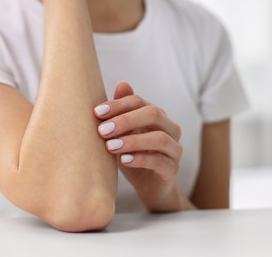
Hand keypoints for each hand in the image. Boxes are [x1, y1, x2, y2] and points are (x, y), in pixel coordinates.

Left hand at [94, 82, 183, 211]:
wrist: (150, 188)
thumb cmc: (134, 157)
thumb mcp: (125, 134)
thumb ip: (124, 112)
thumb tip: (122, 83)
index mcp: (158, 117)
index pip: (140, 102)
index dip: (119, 105)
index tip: (97, 112)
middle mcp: (170, 129)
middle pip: (153, 114)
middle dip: (126, 120)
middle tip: (102, 130)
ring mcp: (174, 150)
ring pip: (159, 138)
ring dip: (132, 140)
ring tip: (110, 146)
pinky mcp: (173, 170)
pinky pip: (160, 161)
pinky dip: (141, 159)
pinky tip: (124, 160)